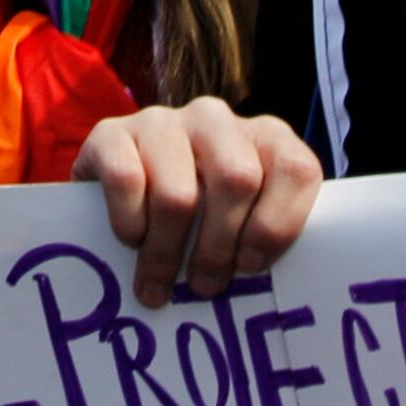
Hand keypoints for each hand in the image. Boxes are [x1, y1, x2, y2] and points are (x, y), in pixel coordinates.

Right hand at [75, 100, 323, 305]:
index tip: (251, 267)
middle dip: (219, 247)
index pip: (295, 169)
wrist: (121, 186)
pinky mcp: (110, 132)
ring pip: (177, 194)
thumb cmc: (197, 220)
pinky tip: (131, 240)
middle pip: (236, 179)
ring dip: (167, 252)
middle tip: (204, 286)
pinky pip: (125, 180)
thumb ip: (260, 239)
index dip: (278, 225)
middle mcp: (215, 119)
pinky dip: (129, 224)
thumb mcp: (240, 222)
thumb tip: (256, 285)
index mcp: (265, 137)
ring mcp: (162, 121)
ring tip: (158, 285)